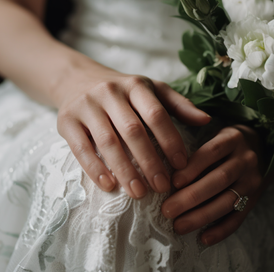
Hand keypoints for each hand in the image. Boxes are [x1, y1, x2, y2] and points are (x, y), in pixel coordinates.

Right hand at [56, 67, 209, 198]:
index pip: (157, 114)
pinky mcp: (66, 120)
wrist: (77, 79)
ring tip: (139, 193)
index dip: (170, 141)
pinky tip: (109, 185)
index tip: (181, 165)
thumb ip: (180, 106)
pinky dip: (95, 168)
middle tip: (162, 187)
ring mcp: (86, 105)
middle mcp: (110, 92)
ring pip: (108, 142)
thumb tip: (207, 120)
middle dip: (150, 161)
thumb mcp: (153, 91)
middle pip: (133, 131)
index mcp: (136, 85)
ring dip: (125, 170)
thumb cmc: (124, 92)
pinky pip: (81, 148)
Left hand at [161, 125, 264, 245]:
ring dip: (202, 216)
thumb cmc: (225, 143)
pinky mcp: (255, 199)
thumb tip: (162, 166)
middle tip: (167, 210)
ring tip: (179, 226)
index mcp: (233, 139)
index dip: (192, 167)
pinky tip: (204, 238)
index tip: (172, 181)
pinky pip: (239, 218)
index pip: (212, 151)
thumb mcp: (215, 133)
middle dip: (192, 197)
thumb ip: (194, 143)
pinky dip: (221, 230)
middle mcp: (246, 159)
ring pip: (229, 201)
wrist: (264, 148)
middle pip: (220, 179)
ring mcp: (252, 181)